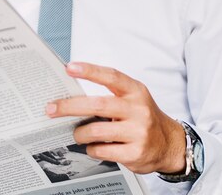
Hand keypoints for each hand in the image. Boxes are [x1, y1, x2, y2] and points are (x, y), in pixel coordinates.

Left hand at [46, 62, 185, 173]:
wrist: (170, 144)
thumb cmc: (142, 117)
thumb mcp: (132, 98)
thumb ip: (109, 93)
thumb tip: (70, 93)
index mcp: (136, 91)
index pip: (111, 76)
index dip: (90, 71)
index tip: (69, 67)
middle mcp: (138, 110)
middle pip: (97, 105)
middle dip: (69, 106)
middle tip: (51, 109)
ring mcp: (138, 132)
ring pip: (95, 131)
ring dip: (79, 134)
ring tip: (77, 134)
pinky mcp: (135, 153)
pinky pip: (101, 150)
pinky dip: (91, 149)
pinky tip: (94, 147)